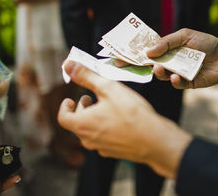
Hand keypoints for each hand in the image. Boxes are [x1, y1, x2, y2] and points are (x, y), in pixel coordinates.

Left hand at [58, 61, 191, 177]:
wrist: (154, 140)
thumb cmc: (132, 114)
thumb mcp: (108, 88)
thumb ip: (87, 76)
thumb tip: (68, 65)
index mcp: (82, 125)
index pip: (63, 117)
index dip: (65, 107)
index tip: (70, 99)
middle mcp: (89, 139)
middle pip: (77, 124)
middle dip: (82, 109)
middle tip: (91, 98)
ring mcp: (102, 148)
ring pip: (91, 132)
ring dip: (94, 118)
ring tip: (107, 107)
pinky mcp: (115, 152)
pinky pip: (104, 139)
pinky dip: (106, 128)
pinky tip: (120, 119)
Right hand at [147, 28, 217, 88]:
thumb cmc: (205, 42)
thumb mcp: (185, 36)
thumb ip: (167, 42)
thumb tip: (149, 51)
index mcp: (170, 50)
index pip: (153, 52)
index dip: (143, 54)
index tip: (132, 55)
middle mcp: (172, 61)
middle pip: (156, 65)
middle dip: (149, 65)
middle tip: (147, 64)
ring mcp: (179, 72)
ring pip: (164, 75)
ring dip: (160, 73)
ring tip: (159, 69)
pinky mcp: (188, 83)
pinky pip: (177, 84)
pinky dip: (174, 81)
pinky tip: (174, 77)